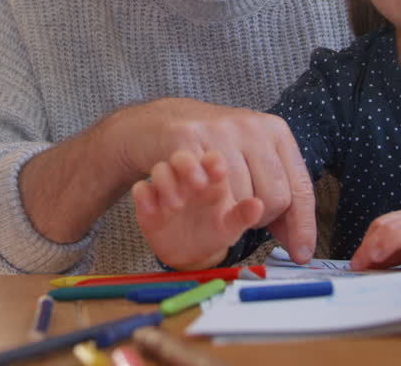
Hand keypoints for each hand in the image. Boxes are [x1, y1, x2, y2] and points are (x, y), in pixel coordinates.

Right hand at [103, 98, 315, 262]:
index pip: (299, 187)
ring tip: (216, 201)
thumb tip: (300, 245)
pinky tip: (193, 196)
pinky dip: (198, 199)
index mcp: (275, 131)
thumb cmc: (214, 146)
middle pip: (274, 197)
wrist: (164, 118)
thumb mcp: (253, 161)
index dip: (302, 226)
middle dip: (261, 219)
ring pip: (240, 196)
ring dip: (229, 211)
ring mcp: (219, 130)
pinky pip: (202, 186)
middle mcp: (252, 127)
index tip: (301, 254)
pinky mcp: (186, 137)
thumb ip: (278, 197)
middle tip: (242, 212)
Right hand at [132, 150, 263, 269]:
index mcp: (214, 176)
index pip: (213, 158)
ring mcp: (168, 186)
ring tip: (176, 204)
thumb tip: (259, 206)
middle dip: (188, 167)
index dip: (214, 163)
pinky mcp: (148, 200)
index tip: (219, 171)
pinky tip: (153, 211)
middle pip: (184, 157)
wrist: (189, 243)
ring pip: (161, 169)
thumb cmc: (215, 224)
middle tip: (197, 184)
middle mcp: (189, 177)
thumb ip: (243, 215)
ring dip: (166, 182)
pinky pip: (141, 190)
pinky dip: (144, 198)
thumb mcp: (231, 222)